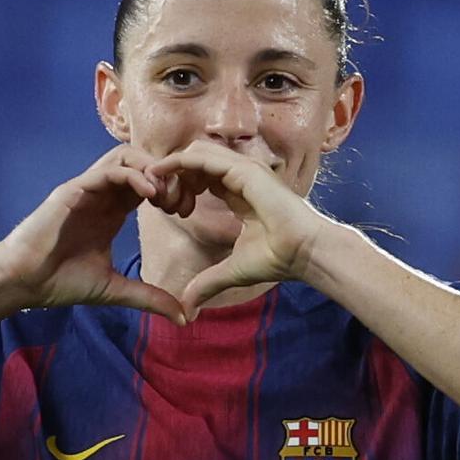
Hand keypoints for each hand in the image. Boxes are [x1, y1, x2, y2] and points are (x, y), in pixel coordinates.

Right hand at [0, 145, 186, 323]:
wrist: (24, 282)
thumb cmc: (61, 282)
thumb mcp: (115, 289)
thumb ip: (149, 297)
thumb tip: (183, 318)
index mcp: (111, 211)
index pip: (148, 183)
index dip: (171, 190)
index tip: (184, 211)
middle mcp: (101, 195)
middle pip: (141, 161)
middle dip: (166, 174)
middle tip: (179, 201)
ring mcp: (87, 189)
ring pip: (125, 156)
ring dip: (151, 169)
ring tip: (164, 195)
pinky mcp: (73, 190)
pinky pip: (108, 171)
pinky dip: (133, 176)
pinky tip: (149, 195)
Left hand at [147, 140, 327, 315]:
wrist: (304, 253)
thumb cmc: (278, 258)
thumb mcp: (233, 270)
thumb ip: (208, 282)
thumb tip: (188, 307)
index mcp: (239, 191)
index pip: (202, 175)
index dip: (181, 187)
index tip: (168, 209)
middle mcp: (240, 175)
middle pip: (195, 160)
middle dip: (172, 175)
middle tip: (158, 200)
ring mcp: (242, 169)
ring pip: (195, 152)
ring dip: (171, 167)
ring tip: (155, 188)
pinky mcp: (243, 170)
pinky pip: (201, 157)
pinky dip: (177, 163)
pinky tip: (161, 176)